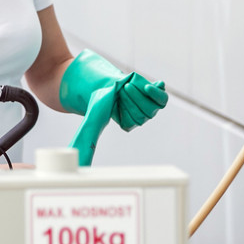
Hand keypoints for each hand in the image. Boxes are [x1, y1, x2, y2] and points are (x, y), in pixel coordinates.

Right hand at [59, 49, 168, 165]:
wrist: (111, 86)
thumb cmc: (102, 100)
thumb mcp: (94, 118)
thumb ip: (88, 136)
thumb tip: (81, 159)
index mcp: (131, 122)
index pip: (138, 118)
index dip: (131, 106)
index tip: (120, 93)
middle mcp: (143, 115)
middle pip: (148, 111)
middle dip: (135, 97)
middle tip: (123, 89)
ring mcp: (151, 105)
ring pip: (154, 103)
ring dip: (142, 92)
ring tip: (129, 85)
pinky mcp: (155, 94)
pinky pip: (162, 97)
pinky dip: (158, 90)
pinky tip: (156, 84)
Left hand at [111, 74, 167, 130]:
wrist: (118, 93)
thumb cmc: (133, 85)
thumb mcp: (141, 81)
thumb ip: (150, 83)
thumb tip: (161, 84)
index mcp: (159, 100)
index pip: (162, 99)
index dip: (156, 94)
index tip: (147, 87)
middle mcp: (152, 112)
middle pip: (149, 108)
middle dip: (136, 96)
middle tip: (126, 85)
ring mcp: (142, 120)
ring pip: (137, 115)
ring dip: (128, 101)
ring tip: (121, 91)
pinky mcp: (130, 125)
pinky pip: (128, 121)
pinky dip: (123, 110)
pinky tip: (119, 101)